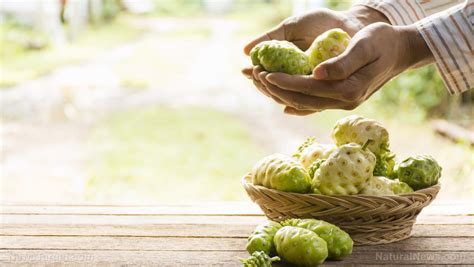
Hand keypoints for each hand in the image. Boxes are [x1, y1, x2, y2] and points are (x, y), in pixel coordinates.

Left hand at [242, 6, 389, 113]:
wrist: (401, 51)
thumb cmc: (383, 41)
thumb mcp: (365, 45)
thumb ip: (343, 62)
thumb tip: (316, 74)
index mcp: (349, 90)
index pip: (308, 88)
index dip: (284, 82)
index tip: (264, 73)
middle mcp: (345, 102)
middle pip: (302, 100)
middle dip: (276, 90)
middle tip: (255, 77)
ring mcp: (343, 104)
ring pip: (305, 105)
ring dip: (281, 96)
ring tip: (262, 85)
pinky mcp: (342, 101)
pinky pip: (314, 106)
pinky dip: (296, 104)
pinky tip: (283, 104)